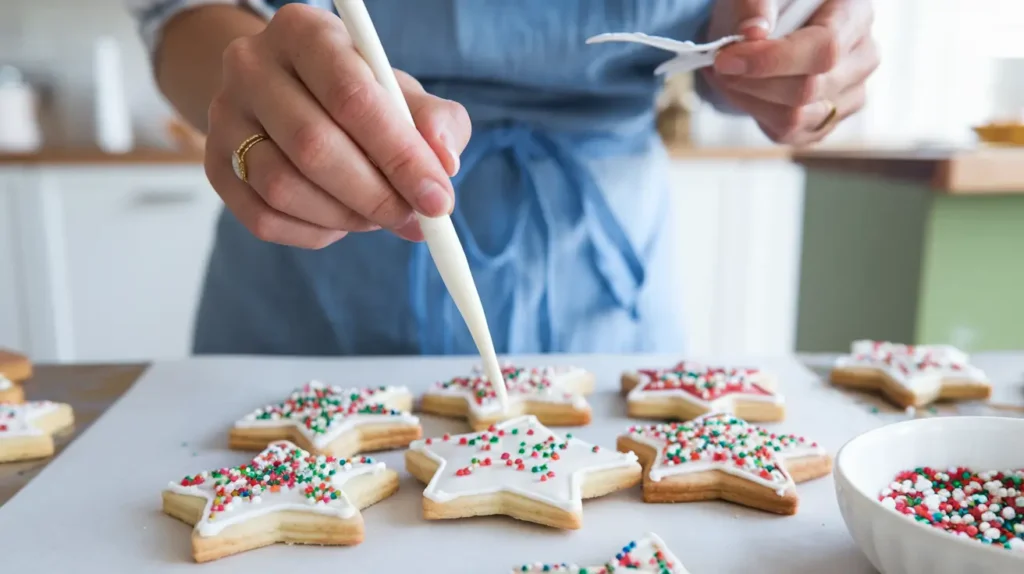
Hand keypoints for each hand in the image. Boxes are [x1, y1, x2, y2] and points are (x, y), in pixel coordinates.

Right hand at [206, 4, 469, 248]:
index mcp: (303, 32)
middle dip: (375, 195)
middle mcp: (250, 66)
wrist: (288, 95)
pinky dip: (315, 232)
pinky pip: (263, 219)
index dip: (400, 155)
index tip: (437, 199)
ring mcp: (223, 118)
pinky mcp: (214, 167)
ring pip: (283, 187)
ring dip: (345, 216)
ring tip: (379, 216)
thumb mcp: (401, 93)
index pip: (352, 97)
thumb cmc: (357, 94)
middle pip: (313, 146)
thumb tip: (444, 164)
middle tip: (414, 218)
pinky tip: (342, 221)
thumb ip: (435, 122)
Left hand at [703, 0, 877, 144]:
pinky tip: (745, 91)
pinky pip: (788, 133)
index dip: (772, 60)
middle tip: (720, 65)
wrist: (768, 27)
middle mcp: (863, 56)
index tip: (727, 59)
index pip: (824, 48)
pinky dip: (756, 114)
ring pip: (796, 117)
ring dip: (749, 100)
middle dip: (752, 82)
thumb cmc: (766, 5)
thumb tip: (753, 32)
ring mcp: (851, 93)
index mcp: (854, 13)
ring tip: (729, 76)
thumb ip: (754, 5)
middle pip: (808, 89)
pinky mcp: (829, 120)